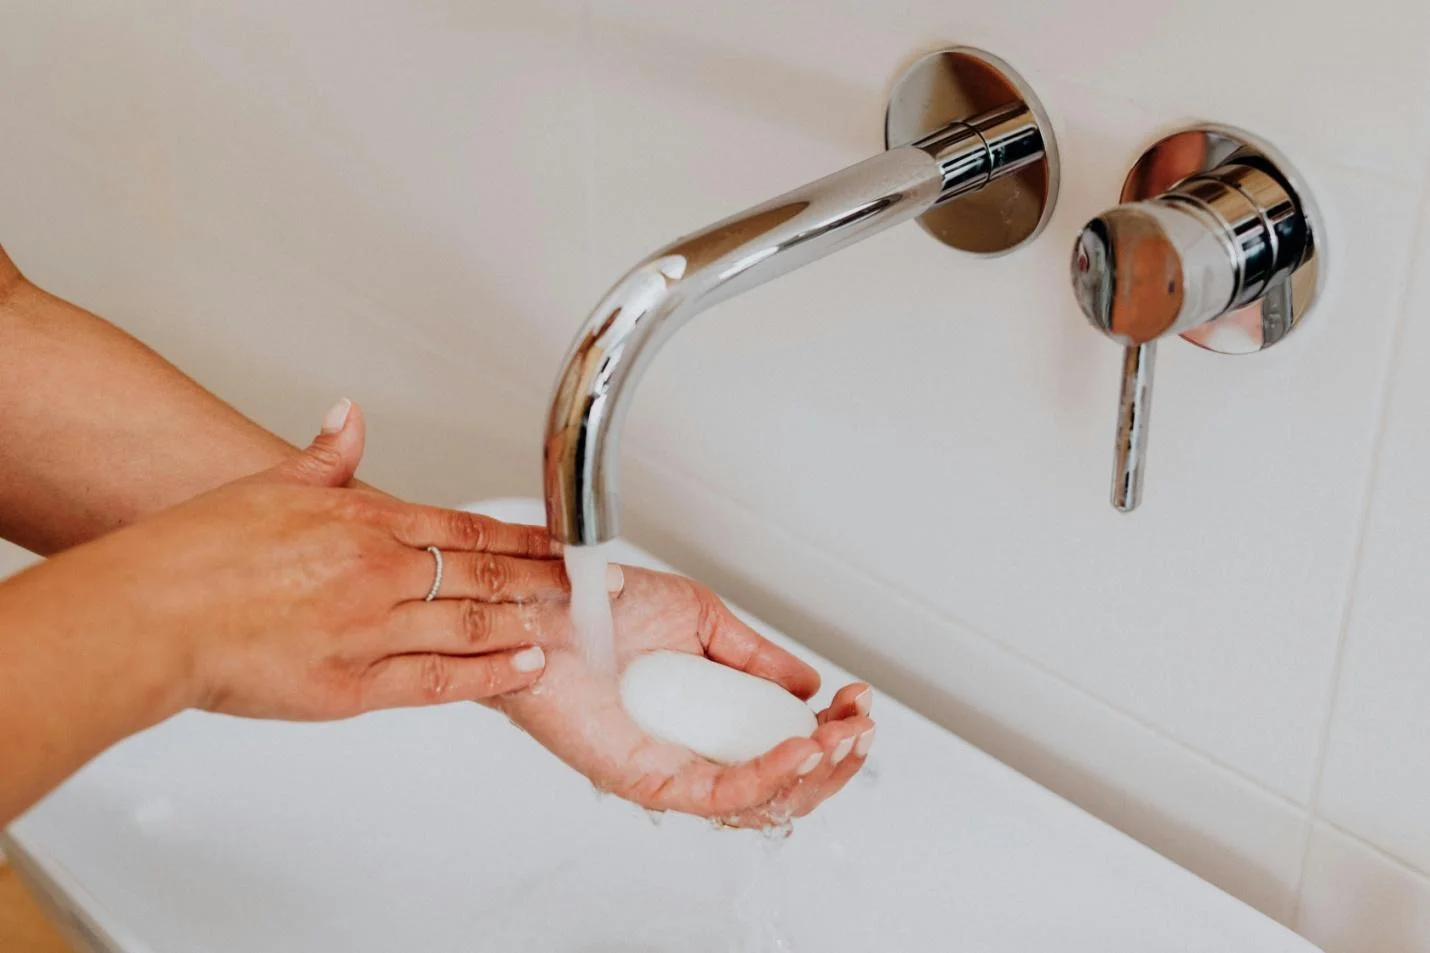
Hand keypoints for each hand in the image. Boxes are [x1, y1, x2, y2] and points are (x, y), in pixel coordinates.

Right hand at [50, 400, 582, 720]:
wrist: (150, 615)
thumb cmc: (195, 553)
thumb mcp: (267, 486)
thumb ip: (324, 457)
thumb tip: (348, 417)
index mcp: (364, 522)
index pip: (467, 527)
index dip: (523, 538)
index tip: (561, 543)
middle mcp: (379, 573)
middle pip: (484, 574)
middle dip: (544, 581)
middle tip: (591, 588)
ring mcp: (371, 630)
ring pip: (472, 624)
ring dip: (529, 623)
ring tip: (572, 626)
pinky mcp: (353, 686)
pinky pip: (439, 681)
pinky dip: (489, 674)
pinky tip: (524, 668)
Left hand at [494, 569, 875, 827]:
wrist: (546, 603)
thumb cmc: (602, 612)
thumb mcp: (701, 620)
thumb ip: (754, 658)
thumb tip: (805, 687)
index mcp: (709, 721)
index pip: (784, 749)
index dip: (831, 733)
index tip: (858, 701)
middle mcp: (694, 752)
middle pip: (784, 788)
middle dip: (838, 760)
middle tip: (861, 724)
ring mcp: (671, 769)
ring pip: (762, 801)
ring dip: (816, 772)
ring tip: (844, 737)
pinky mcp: (646, 778)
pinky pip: (718, 793)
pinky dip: (768, 775)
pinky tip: (801, 749)